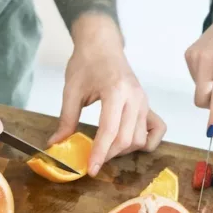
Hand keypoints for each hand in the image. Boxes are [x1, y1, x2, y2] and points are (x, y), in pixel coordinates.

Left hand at [48, 17, 165, 176]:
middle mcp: (135, 98)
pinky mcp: (148, 105)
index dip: (100, 153)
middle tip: (93, 158)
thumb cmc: (86, 62)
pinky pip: (157, 130)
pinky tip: (129, 142)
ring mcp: (145, 102)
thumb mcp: (71, 90)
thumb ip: (66, 119)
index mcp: (116, 91)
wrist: (102, 44)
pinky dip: (146, 142)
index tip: (91, 169)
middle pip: (127, 140)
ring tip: (106, 148)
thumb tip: (56, 143)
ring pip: (140, 139)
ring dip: (123, 150)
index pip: (110, 131)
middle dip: (109, 154)